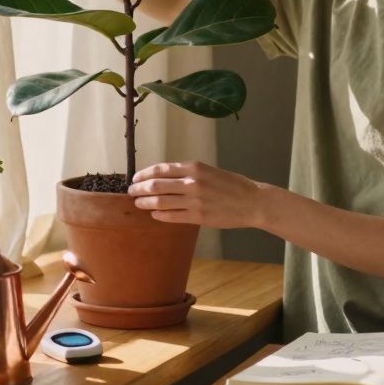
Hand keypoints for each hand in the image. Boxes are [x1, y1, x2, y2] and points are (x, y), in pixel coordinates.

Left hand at [128, 161, 265, 228]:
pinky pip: (172, 216)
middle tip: (131, 192)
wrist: (252, 201)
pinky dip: (159, 215)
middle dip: (139, 189)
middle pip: (156, 185)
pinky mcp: (198, 216)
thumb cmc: (231, 185)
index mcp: (194, 167)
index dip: (144, 174)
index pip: (160, 169)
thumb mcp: (208, 170)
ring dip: (145, 202)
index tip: (135, 178)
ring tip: (138, 203)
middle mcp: (192, 182)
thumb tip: (163, 177)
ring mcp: (194, 200)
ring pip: (160, 202)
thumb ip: (187, 173)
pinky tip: (154, 214)